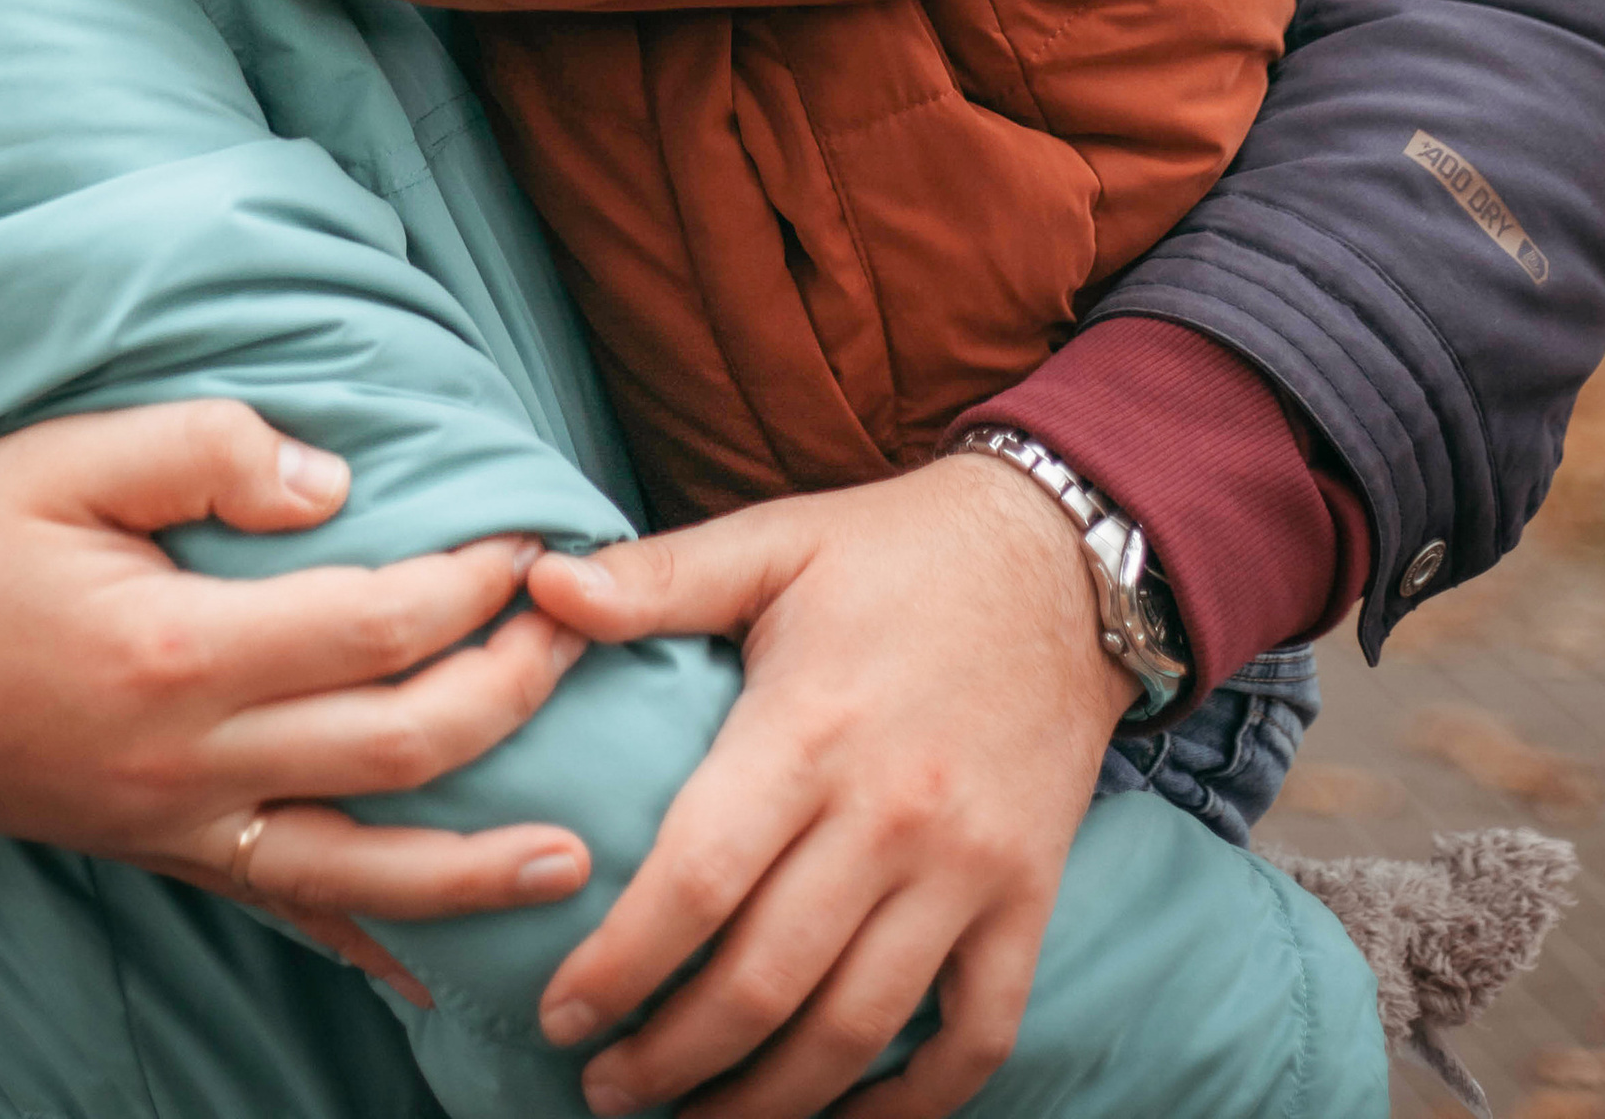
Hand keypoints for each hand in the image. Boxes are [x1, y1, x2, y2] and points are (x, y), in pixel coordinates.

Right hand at [0, 400, 592, 994]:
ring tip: (575, 858)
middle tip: (585, 637)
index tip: (538, 536)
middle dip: (511, 693)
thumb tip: (339, 481)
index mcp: (175, 649)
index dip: (475, 583)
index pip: (377, 623)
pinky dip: (367, 939)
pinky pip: (283, 908)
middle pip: (399, 746)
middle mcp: (187, 761)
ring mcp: (173, 827)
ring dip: (477, 864)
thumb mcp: (66, 455)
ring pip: (359, 865)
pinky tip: (434, 967)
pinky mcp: (157, 854)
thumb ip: (208, 450)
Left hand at [524, 454, 1128, 1118]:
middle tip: (605, 1092)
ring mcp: (969, 869)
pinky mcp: (1028, 899)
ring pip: (856, 1030)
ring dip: (767, 1102)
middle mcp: (892, 814)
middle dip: (672, 1059)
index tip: (558, 1017)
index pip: (698, 880)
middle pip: (765, 981)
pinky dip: (913, 1104)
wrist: (1065, 558)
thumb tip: (538, 584)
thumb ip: (658, 576)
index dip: (619, 965)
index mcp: (810, 728)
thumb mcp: (773, 542)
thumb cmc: (897, 552)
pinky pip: (977, 1037)